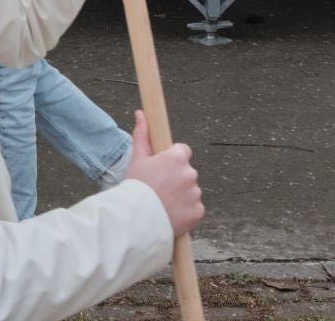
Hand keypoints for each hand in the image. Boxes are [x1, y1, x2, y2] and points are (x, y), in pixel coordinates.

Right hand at [124, 110, 201, 237]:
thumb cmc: (135, 188)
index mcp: (176, 157)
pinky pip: (195, 208)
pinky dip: (186, 212)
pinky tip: (171, 214)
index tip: (163, 169)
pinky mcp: (199, 211)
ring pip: (191, 191)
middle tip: (160, 189)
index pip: (183, 152)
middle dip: (177, 179)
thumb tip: (141, 113)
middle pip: (187, 172)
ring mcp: (195, 193)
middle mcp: (190, 173)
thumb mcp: (137, 159)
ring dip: (182, 196)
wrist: (137, 220)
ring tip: (163, 203)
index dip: (172, 160)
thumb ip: (143, 135)